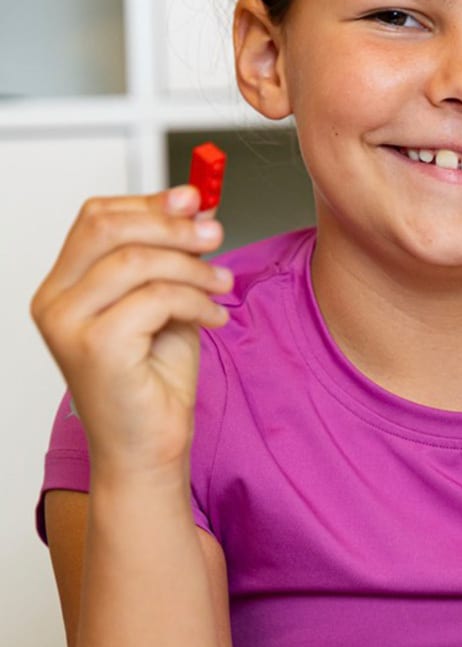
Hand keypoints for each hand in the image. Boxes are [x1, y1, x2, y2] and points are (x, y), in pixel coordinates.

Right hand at [31, 186, 232, 478]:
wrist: (148, 446)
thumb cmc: (153, 377)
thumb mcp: (168, 298)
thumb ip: (172, 254)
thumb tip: (196, 205)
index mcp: (66, 284)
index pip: (97, 217)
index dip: (151, 202)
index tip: (195, 200)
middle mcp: (55, 301)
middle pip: (109, 227)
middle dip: (172, 224)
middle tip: (214, 235)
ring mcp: (68, 325)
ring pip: (136, 260)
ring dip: (194, 267)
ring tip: (221, 286)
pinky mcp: (95, 348)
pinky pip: (155, 298)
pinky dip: (196, 301)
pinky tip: (212, 317)